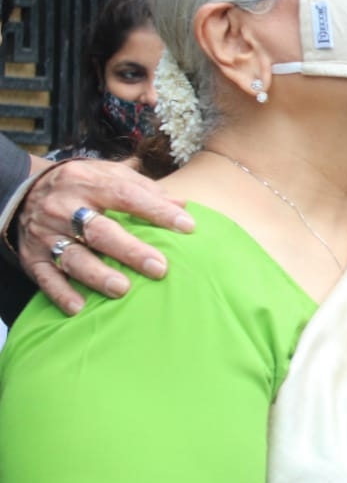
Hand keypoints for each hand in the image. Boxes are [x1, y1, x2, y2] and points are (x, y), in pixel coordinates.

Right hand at [18, 159, 192, 314]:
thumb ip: (143, 188)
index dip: (157, 211)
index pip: (127, 195)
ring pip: (73, 257)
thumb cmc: (83, 186)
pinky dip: (61, 293)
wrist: (24, 192)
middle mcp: (65, 207)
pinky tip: (79, 307)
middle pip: (100, 231)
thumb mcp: (109, 175)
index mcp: (89, 183)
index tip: (187, 226)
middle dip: (130, 250)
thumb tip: (182, 203)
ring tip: (122, 289)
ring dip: (97, 275)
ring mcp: (47, 234)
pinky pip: (46, 277)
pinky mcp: (33, 257)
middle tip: (159, 268)